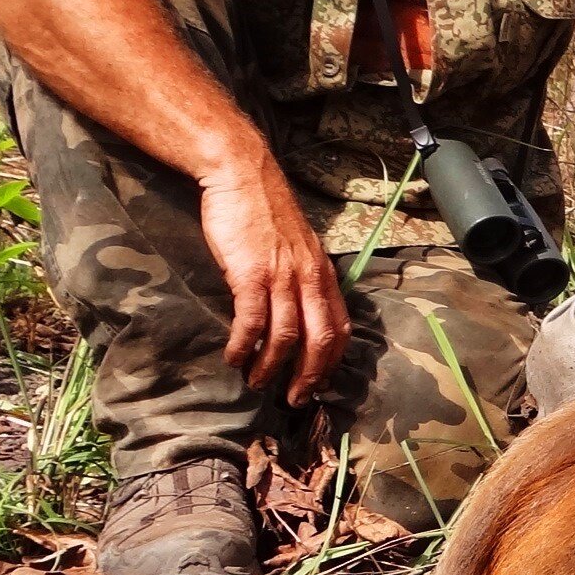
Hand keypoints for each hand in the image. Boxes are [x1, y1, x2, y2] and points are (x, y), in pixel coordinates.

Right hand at [196, 140, 350, 405]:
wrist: (242, 175)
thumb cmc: (265, 212)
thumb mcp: (298, 247)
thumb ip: (303, 277)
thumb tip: (300, 310)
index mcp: (323, 274)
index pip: (340, 328)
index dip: (330, 362)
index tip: (317, 384)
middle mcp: (310, 278)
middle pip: (319, 340)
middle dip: (308, 376)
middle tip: (293, 399)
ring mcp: (282, 276)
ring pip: (285, 337)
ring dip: (271, 367)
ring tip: (256, 383)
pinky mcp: (250, 273)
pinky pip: (252, 321)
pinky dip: (244, 346)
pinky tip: (234, 357)